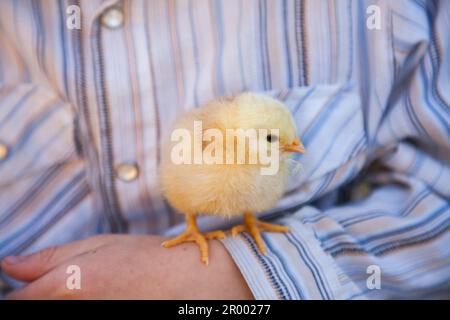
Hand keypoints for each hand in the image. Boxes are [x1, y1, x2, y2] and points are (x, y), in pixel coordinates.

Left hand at [1, 234, 253, 298]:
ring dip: (61, 298)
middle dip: (40, 293)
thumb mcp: (101, 245)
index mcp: (69, 284)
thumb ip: (51, 257)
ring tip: (93, 287)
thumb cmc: (148, 258)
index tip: (28, 281)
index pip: (17, 298)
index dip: (18, 289)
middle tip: (68, 281)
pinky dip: (82, 303)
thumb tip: (9, 265)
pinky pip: (79, 316)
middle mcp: (77, 309)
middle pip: (36, 304)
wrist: (191, 283)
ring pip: (56, 310)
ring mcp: (94, 317)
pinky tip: (104, 295)